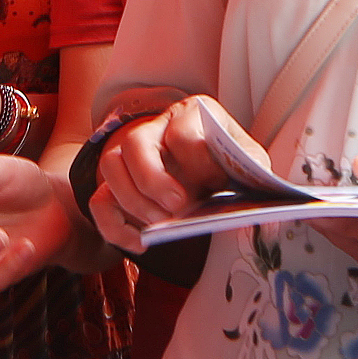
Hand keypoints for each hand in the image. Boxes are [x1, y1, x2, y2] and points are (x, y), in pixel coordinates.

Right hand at [87, 95, 257, 247]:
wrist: (214, 172)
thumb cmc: (230, 165)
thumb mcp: (248, 160)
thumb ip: (251, 166)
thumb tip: (258, 183)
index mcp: (192, 114)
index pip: (182, 132)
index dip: (197, 161)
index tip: (215, 183)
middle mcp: (156, 128)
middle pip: (136, 142)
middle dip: (154, 179)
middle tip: (178, 207)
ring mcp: (131, 155)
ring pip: (110, 165)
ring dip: (133, 200)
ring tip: (160, 224)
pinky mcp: (119, 185)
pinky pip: (100, 201)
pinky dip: (115, 227)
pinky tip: (140, 244)